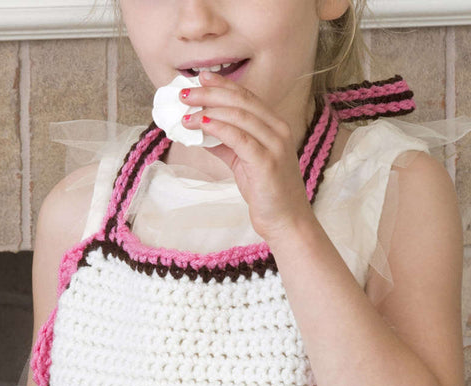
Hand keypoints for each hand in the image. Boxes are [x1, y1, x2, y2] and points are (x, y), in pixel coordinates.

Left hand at [181, 79, 313, 243]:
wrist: (286, 221)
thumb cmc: (266, 192)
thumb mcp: (243, 163)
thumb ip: (226, 145)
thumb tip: (201, 130)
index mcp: (274, 126)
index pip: (246, 96)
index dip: (222, 85)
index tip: (200, 78)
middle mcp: (277, 130)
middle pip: (241, 101)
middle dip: (210, 93)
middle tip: (184, 92)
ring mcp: (274, 145)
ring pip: (239, 116)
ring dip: (209, 110)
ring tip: (185, 113)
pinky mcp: (267, 163)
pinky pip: (240, 139)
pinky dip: (219, 129)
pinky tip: (202, 125)